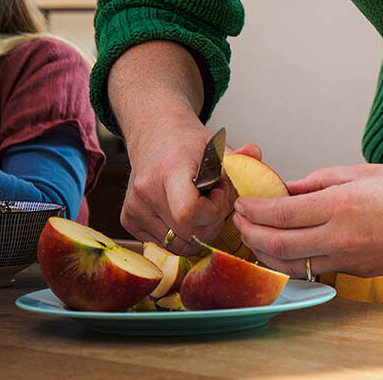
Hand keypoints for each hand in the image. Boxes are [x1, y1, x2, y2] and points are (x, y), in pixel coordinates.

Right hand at [120, 118, 237, 254]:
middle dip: (211, 223)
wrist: (156, 138)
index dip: (212, 211)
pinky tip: (182, 211)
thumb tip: (254, 153)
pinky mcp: (128, 220)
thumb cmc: (188, 145)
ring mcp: (134, 208)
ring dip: (196, 230)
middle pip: (188, 234)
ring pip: (178, 245)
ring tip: (199, 204)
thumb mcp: (216, 146)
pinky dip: (180, 234)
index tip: (218, 193)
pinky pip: (165, 244)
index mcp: (169, 170)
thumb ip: (239, 157)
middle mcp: (147, 191)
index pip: (188, 212)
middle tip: (214, 199)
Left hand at [231, 162, 382, 277]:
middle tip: (240, 221)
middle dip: (251, 233)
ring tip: (257, 238)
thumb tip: (288, 190)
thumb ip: (319, 182)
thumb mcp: (361, 172)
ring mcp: (351, 259)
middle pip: (278, 244)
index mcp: (341, 206)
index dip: (253, 210)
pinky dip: (295, 260)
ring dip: (267, 253)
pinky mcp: (359, 272)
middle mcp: (342, 237)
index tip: (242, 202)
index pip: (280, 214)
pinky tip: (289, 247)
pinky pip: (317, 268)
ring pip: (293, 266)